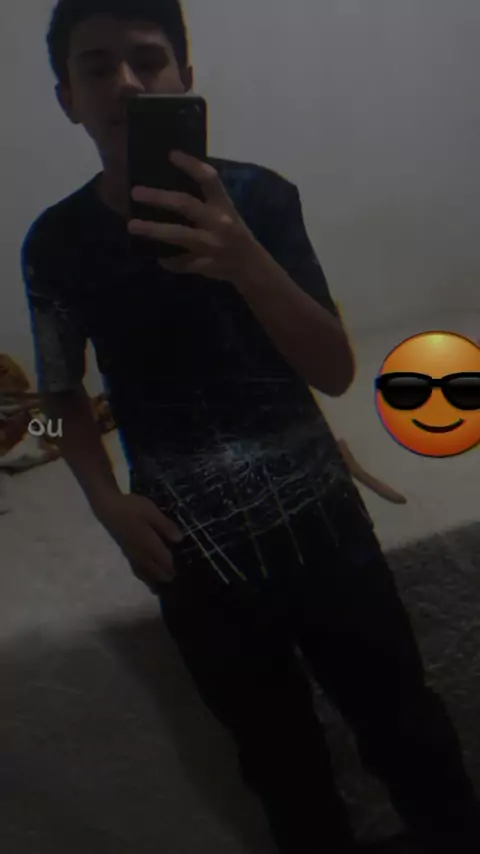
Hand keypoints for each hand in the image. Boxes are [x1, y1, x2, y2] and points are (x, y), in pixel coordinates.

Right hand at [95, 493, 183, 586]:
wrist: (108, 507)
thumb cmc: (131, 508)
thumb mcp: (152, 512)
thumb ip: (166, 526)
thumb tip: (180, 540)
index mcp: (149, 544)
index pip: (164, 560)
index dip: (172, 568)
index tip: (181, 575)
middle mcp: (140, 553)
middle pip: (153, 569)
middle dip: (163, 576)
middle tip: (172, 582)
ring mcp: (131, 553)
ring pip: (143, 571)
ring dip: (152, 579)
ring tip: (158, 586)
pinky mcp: (124, 550)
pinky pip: (135, 567)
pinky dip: (142, 574)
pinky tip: (143, 574)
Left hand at [127, 151, 262, 281]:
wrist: (252, 266)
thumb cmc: (236, 233)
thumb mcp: (226, 211)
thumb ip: (205, 201)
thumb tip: (170, 186)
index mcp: (224, 205)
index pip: (208, 179)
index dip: (191, 165)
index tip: (171, 155)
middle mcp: (219, 222)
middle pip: (185, 205)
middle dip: (159, 198)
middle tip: (135, 193)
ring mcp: (211, 246)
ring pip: (179, 235)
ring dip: (154, 230)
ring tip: (132, 226)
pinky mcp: (205, 265)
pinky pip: (181, 263)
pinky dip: (169, 261)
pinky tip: (157, 257)